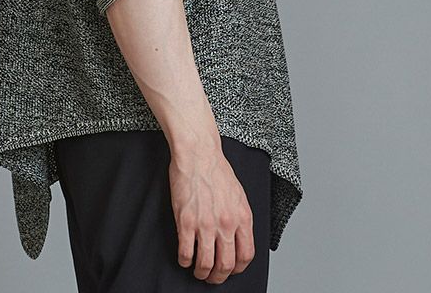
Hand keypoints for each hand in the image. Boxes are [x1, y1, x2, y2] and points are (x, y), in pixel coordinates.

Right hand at [168, 144, 254, 283]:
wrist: (198, 153)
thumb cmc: (216, 169)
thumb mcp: (238, 195)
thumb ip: (239, 217)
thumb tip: (238, 237)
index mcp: (242, 217)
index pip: (246, 255)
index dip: (238, 268)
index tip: (231, 269)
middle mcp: (226, 224)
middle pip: (226, 265)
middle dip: (219, 277)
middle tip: (213, 277)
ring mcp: (205, 224)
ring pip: (206, 264)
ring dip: (202, 273)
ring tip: (198, 271)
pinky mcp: (186, 221)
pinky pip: (186, 252)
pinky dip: (185, 261)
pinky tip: (184, 258)